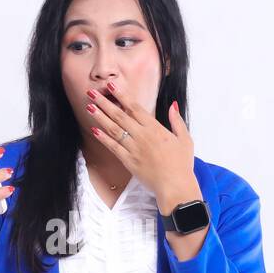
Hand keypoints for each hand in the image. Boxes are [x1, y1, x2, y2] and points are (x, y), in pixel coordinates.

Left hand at [84, 82, 197, 207]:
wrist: (175, 186)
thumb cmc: (182, 164)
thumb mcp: (185, 139)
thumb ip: (177, 121)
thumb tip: (173, 106)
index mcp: (155, 128)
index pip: (134, 108)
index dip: (121, 95)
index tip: (111, 86)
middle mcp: (142, 136)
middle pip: (119, 115)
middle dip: (104, 103)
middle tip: (91, 93)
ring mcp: (134, 148)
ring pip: (113, 129)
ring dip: (100, 117)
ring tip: (89, 107)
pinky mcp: (128, 161)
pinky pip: (113, 147)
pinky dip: (103, 138)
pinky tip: (94, 130)